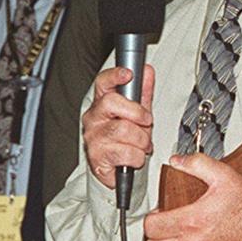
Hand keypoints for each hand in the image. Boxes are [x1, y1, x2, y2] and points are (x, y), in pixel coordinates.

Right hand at [82, 64, 155, 188]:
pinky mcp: (98, 157)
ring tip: (142, 144)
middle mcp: (94, 118)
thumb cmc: (125, 139)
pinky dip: (137, 157)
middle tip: (146, 122)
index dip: (114, 76)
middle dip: (137, 113)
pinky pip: (126, 153)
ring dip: (141, 140)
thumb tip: (148, 72)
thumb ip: (143, 93)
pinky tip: (134, 157)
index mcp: (102, 103)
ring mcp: (93, 137)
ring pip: (123, 129)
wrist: (116, 169)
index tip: (128, 74)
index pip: (103, 83)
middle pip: (112, 103)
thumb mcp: (137, 114)